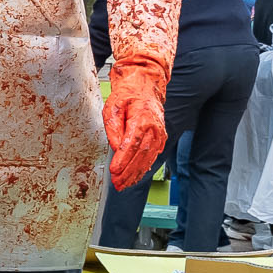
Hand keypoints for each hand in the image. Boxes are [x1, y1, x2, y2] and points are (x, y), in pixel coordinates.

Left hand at [103, 56, 169, 188]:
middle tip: (117, 183)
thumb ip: (113, 128)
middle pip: (141, 155)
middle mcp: (154, 129)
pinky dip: (142, 169)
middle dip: (128, 172)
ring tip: (122, 185)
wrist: (145, 87)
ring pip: (148, 159)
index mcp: (143, 119)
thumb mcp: (113, 107)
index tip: (114, 170)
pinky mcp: (159, 140)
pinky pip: (151, 157)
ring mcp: (159, 135)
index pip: (132, 144)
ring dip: (135, 174)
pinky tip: (133, 178)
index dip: (123, 159)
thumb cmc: (127, 96)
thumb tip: (115, 147)